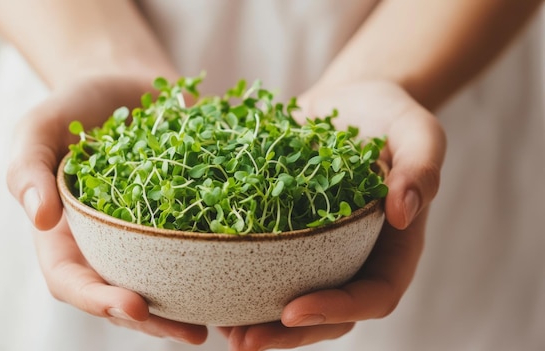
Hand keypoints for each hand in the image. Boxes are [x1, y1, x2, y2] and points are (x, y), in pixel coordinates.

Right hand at [6, 74, 207, 343]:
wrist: (125, 83)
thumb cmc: (74, 106)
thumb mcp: (39, 128)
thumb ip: (28, 168)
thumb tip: (38, 218)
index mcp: (68, 236)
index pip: (74, 282)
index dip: (99, 302)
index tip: (133, 305)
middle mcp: (111, 245)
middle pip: (127, 296)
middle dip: (157, 321)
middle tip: (190, 332)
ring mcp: (151, 234)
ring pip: (169, 283)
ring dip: (194, 307)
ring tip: (227, 324)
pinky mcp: (187, 217)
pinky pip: (203, 246)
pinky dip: (224, 266)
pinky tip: (252, 282)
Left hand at [220, 80, 445, 350]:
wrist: (350, 100)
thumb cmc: (389, 114)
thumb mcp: (417, 130)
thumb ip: (421, 167)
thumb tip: (402, 211)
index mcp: (393, 247)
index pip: (374, 295)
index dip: (336, 310)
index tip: (292, 310)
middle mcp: (355, 256)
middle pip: (327, 312)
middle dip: (287, 334)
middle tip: (243, 341)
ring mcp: (319, 248)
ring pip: (292, 296)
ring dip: (258, 319)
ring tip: (220, 330)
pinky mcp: (288, 232)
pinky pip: (266, 262)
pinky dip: (239, 279)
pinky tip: (206, 284)